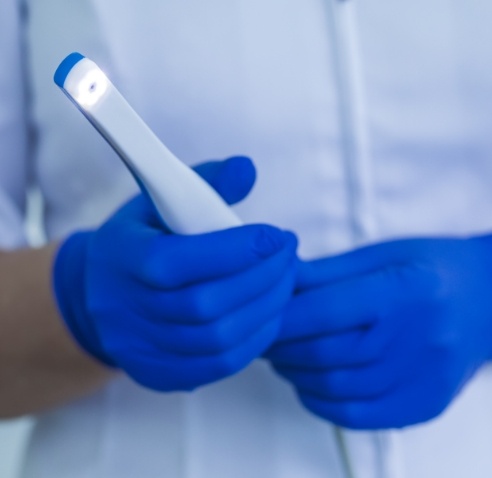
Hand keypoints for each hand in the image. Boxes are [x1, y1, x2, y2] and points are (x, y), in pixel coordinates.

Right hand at [54, 156, 297, 391]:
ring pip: (218, 339)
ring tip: (286, 281)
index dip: (235, 250)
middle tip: (289, 255)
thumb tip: (247, 169)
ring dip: (266, 309)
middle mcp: (124, 309)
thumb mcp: (160, 200)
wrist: (100, 293)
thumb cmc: (142, 239)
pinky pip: (219, 366)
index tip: (276, 235)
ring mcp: (140, 348)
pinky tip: (270, 313)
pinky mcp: (158, 374)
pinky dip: (255, 340)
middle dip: (262, 278)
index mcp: (121, 257)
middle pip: (205, 305)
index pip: (177, 261)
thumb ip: (205, 182)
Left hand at [266, 236, 491, 428]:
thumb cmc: (431, 269)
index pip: (323, 311)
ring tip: (282, 357)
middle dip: (280, 347)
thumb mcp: (380, 255)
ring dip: (295, 374)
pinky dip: (321, 403)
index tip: (260, 315)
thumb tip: (278, 280)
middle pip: (324, 353)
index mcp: (402, 291)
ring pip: (335, 388)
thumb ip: (326, 272)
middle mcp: (415, 339)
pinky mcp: (423, 405)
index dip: (281, 317)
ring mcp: (422, 379)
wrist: (489, 300)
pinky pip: (358, 416)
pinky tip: (308, 384)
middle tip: (263, 337)